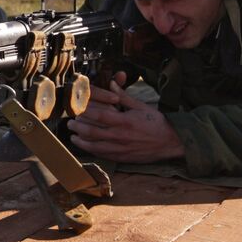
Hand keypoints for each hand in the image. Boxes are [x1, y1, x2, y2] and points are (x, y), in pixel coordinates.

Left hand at [66, 76, 184, 162]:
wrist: (171, 142)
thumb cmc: (156, 122)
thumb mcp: (140, 106)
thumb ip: (124, 96)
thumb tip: (112, 84)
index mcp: (124, 121)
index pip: (99, 116)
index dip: (84, 113)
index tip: (76, 109)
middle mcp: (120, 136)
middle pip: (92, 132)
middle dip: (78, 127)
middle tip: (70, 122)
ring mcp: (120, 148)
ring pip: (94, 146)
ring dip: (80, 141)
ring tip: (73, 136)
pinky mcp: (122, 157)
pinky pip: (102, 155)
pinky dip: (91, 151)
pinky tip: (85, 146)